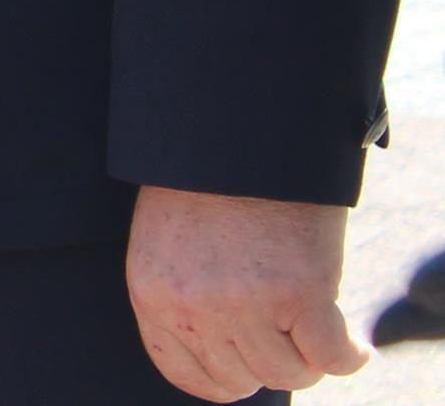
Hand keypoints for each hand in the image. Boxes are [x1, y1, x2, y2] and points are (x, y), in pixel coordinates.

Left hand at [127, 186, 363, 398]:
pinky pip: (330, 358)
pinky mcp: (298, 293)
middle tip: (287, 336)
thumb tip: (225, 353)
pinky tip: (353, 344)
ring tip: (314, 328)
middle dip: (268, 361)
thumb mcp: (171, 244)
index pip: (184, 372)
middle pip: (242, 377)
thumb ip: (187, 295)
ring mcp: (245, 302)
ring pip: (288, 373)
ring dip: (307, 356)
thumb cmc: (205, 182)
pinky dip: (349, 355)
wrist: (235, 130)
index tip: (245, 368)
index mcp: (152, 293)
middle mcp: (193, 306)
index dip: (223, 377)